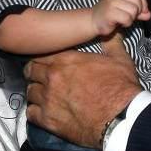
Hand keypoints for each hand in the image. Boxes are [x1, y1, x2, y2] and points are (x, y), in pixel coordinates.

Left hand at [25, 46, 140, 147]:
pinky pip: (30, 113)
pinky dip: (35, 112)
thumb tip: (113, 30)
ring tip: (44, 96)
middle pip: (30, 71)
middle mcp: (52, 78)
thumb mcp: (120, 59)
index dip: (43, 57)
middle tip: (43, 77)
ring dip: (36, 92)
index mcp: (66, 60)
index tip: (47, 62)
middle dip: (35, 73)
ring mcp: (47, 99)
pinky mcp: (47, 120)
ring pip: (29, 92)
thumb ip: (111, 43)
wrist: (121, 118)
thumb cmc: (120, 87)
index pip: (41, 54)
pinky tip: (43, 112)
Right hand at [92, 0, 150, 36]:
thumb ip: (138, 12)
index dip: (143, 4)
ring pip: (133, 11)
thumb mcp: (125, 11)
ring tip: (123, 20)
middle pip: (137, 2)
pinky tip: (119, 23)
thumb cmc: (110, 16)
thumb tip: (149, 14)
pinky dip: (126, 23)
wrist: (92, 22)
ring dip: (131, 19)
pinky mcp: (110, 13)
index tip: (142, 12)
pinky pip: (127, 18)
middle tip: (129, 17)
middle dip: (137, 12)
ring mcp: (111, 3)